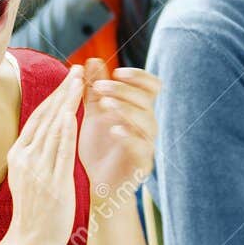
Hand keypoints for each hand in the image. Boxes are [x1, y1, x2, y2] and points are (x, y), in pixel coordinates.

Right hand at [5, 63, 81, 244]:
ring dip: (67, 102)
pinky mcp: (52, 182)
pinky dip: (66, 130)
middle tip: (76, 69)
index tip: (67, 78)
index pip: (38, 118)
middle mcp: (25, 158)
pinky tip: (73, 113)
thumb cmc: (34, 211)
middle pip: (45, 117)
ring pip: (53, 128)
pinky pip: (60, 151)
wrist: (29, 242)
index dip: (54, 96)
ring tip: (80, 82)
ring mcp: (37, 169)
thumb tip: (48, 133)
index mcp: (19, 154)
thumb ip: (37, 154)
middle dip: (62, 91)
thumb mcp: (29, 176)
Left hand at [76, 58, 158, 202]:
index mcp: (138, 110)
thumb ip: (93, 89)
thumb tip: (92, 60)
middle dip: (123, 90)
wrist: (96, 184)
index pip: (151, 86)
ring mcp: (147, 145)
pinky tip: (113, 130)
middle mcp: (147, 125)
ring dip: (126, 109)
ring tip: (105, 105)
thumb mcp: (92, 114)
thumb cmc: (97, 147)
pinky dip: (129, 136)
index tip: (117, 71)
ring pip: (147, 121)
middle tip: (99, 87)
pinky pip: (142, 148)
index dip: (138, 76)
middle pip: (146, 100)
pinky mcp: (142, 164)